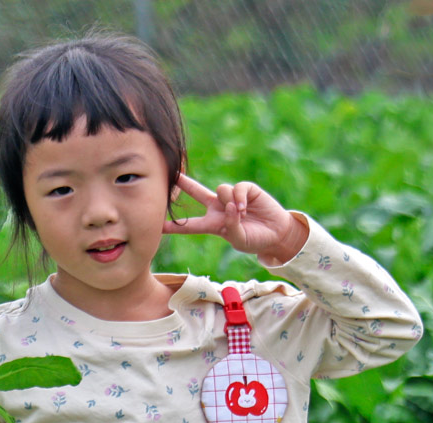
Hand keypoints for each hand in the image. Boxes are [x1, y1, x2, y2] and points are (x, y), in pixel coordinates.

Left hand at [163, 174, 307, 265]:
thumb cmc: (255, 240)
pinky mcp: (247, 190)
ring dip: (230, 203)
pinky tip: (245, 207)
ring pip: (220, 190)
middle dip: (183, 182)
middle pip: (196, 192)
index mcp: (212, 224)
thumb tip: (229, 206)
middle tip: (170, 174)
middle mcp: (218, 207)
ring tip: (241, 214)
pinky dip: (240, 197)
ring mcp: (231, 197)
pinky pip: (236, 188)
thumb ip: (230, 226)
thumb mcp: (238, 240)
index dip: (173, 226)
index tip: (156, 226)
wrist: (276, 234)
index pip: (189, 224)